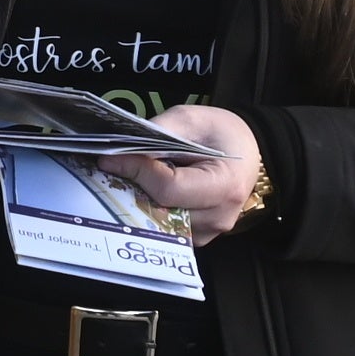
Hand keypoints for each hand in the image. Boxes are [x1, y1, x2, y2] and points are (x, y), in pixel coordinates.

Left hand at [109, 104, 265, 246]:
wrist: (244, 150)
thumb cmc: (221, 133)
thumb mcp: (191, 119)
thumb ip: (159, 132)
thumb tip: (120, 150)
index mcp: (225, 185)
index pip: (168, 189)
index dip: (136, 172)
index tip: (111, 158)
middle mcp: (219, 216)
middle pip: (160, 209)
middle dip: (131, 187)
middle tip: (112, 168)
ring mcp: (209, 231)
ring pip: (157, 222)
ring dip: (137, 200)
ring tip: (128, 177)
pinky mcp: (197, 236)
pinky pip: (163, 227)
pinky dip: (148, 208)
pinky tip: (144, 189)